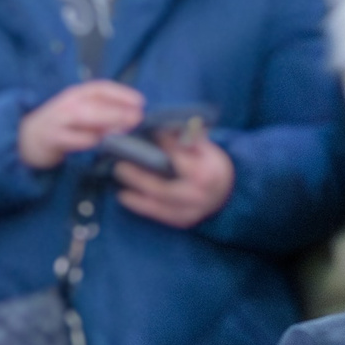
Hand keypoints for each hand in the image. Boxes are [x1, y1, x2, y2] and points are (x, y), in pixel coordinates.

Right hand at [18, 81, 146, 170]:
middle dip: (118, 108)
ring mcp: (59, 120)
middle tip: (138, 116)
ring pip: (84, 117)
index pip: (101, 88)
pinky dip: (87, 140)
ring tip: (125, 128)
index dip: (121, 93)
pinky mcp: (52, 138)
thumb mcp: (80, 114)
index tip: (141, 101)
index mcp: (77, 94)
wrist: (26, 139)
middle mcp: (68, 103)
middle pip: (95, 102)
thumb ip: (101, 114)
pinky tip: (101, 143)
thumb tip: (130, 117)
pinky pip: (72, 138)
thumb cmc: (61, 126)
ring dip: (106, 121)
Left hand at [113, 125, 235, 229]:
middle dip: (139, 176)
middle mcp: (197, 196)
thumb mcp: (207, 147)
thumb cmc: (212, 164)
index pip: (176, 159)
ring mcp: (190, 212)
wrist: (226, 193)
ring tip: (118, 175)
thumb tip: (164, 123)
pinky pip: (157, 214)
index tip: (141, 133)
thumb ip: (188, 136)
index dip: (158, 146)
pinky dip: (139, 205)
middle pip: (162, 188)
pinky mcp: (182, 221)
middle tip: (119, 162)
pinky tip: (123, 196)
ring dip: (134, 190)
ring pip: (157, 203)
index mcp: (205, 174)